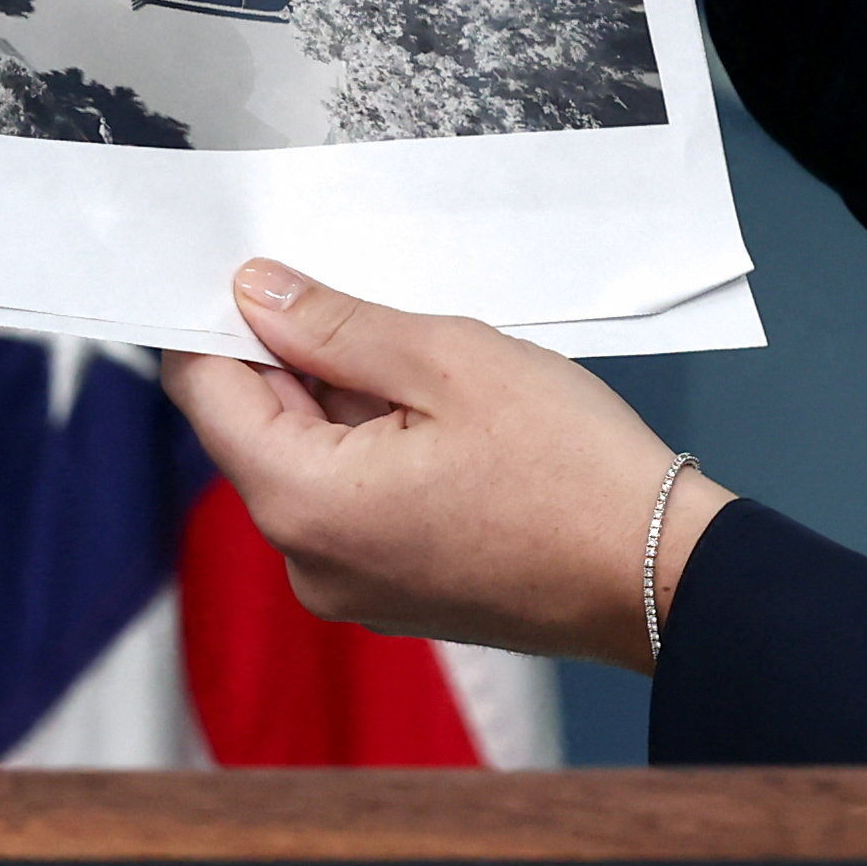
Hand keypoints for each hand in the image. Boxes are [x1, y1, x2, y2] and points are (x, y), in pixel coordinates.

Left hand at [162, 260, 732, 671]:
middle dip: (297, 362)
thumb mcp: (452, 361)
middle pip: (256, 431)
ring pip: (309, 465)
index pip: (206, 392)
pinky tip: (448, 427)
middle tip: (374, 307)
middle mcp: (306, 561)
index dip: (216, 321)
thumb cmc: (572, 469)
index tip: (253, 270)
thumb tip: (252, 292)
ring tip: (434, 374)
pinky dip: (377, 454)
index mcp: (303, 502)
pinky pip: (351, 506)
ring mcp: (348, 587)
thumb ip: (336, 326)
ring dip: (346, 407)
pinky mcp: (391, 594)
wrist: (659, 576)